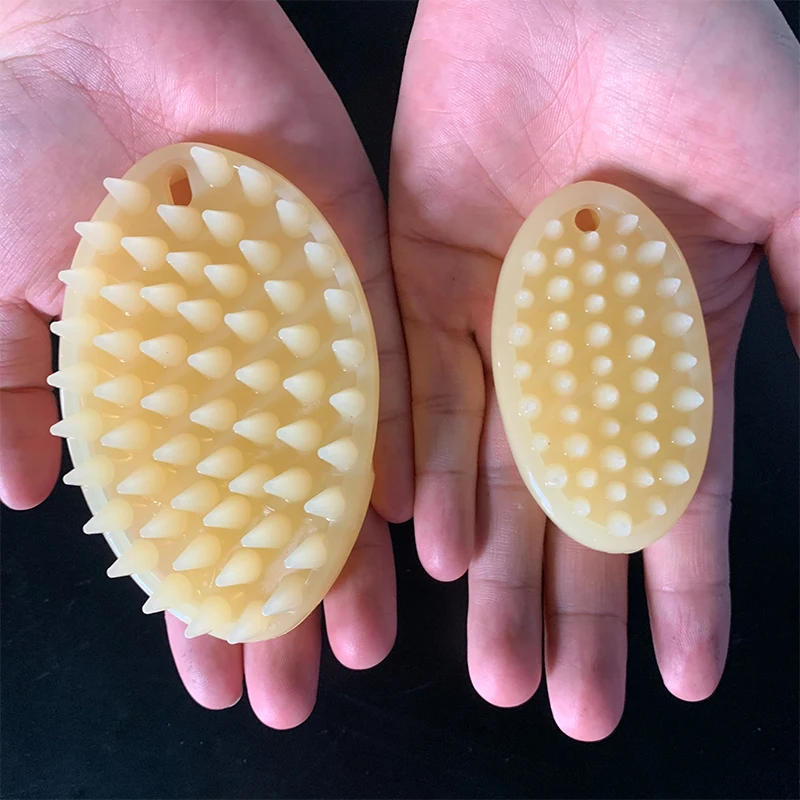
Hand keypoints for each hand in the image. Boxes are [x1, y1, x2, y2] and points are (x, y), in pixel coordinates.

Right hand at [0, 0, 411, 727]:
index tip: (220, 679)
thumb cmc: (27, 138)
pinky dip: (405, 441)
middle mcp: (245, 366)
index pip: (191, 516)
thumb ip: (4, 382)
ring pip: (343, 459)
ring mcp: (306, 321)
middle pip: (276, 507)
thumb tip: (24, 496)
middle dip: (284, 599)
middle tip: (302, 689)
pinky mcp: (357, 262)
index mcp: (165, 382)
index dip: (200, 597)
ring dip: (355, 551)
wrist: (101, 19)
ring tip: (367, 637)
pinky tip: (414, 520)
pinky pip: (392, 367)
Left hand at [391, 0, 797, 739]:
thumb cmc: (699, 63)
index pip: (675, 493)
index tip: (688, 678)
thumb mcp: (790, 188)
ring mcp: (495, 322)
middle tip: (562, 704)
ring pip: (490, 473)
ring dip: (492, 570)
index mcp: (665, 339)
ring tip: (495, 667)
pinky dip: (427, 468)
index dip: (687, 592)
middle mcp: (573, 350)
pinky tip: (430, 548)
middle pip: (571, 508)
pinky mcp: (420, 283)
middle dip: (571, 610)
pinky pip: (421, 394)